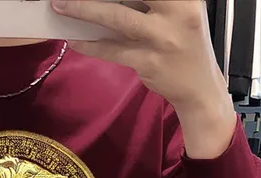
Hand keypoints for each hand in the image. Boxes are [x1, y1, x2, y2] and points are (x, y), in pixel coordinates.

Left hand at [52, 0, 236, 157]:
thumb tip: (106, 0)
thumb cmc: (184, 42)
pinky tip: (74, 40)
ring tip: (61, 6)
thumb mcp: (179, 12)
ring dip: (84, 11)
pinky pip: (112, 50)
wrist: (199, 87)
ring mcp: (162, 38)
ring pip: (116, 18)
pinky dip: (90, 45)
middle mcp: (177, 12)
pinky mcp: (148, 62)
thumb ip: (151, 2)